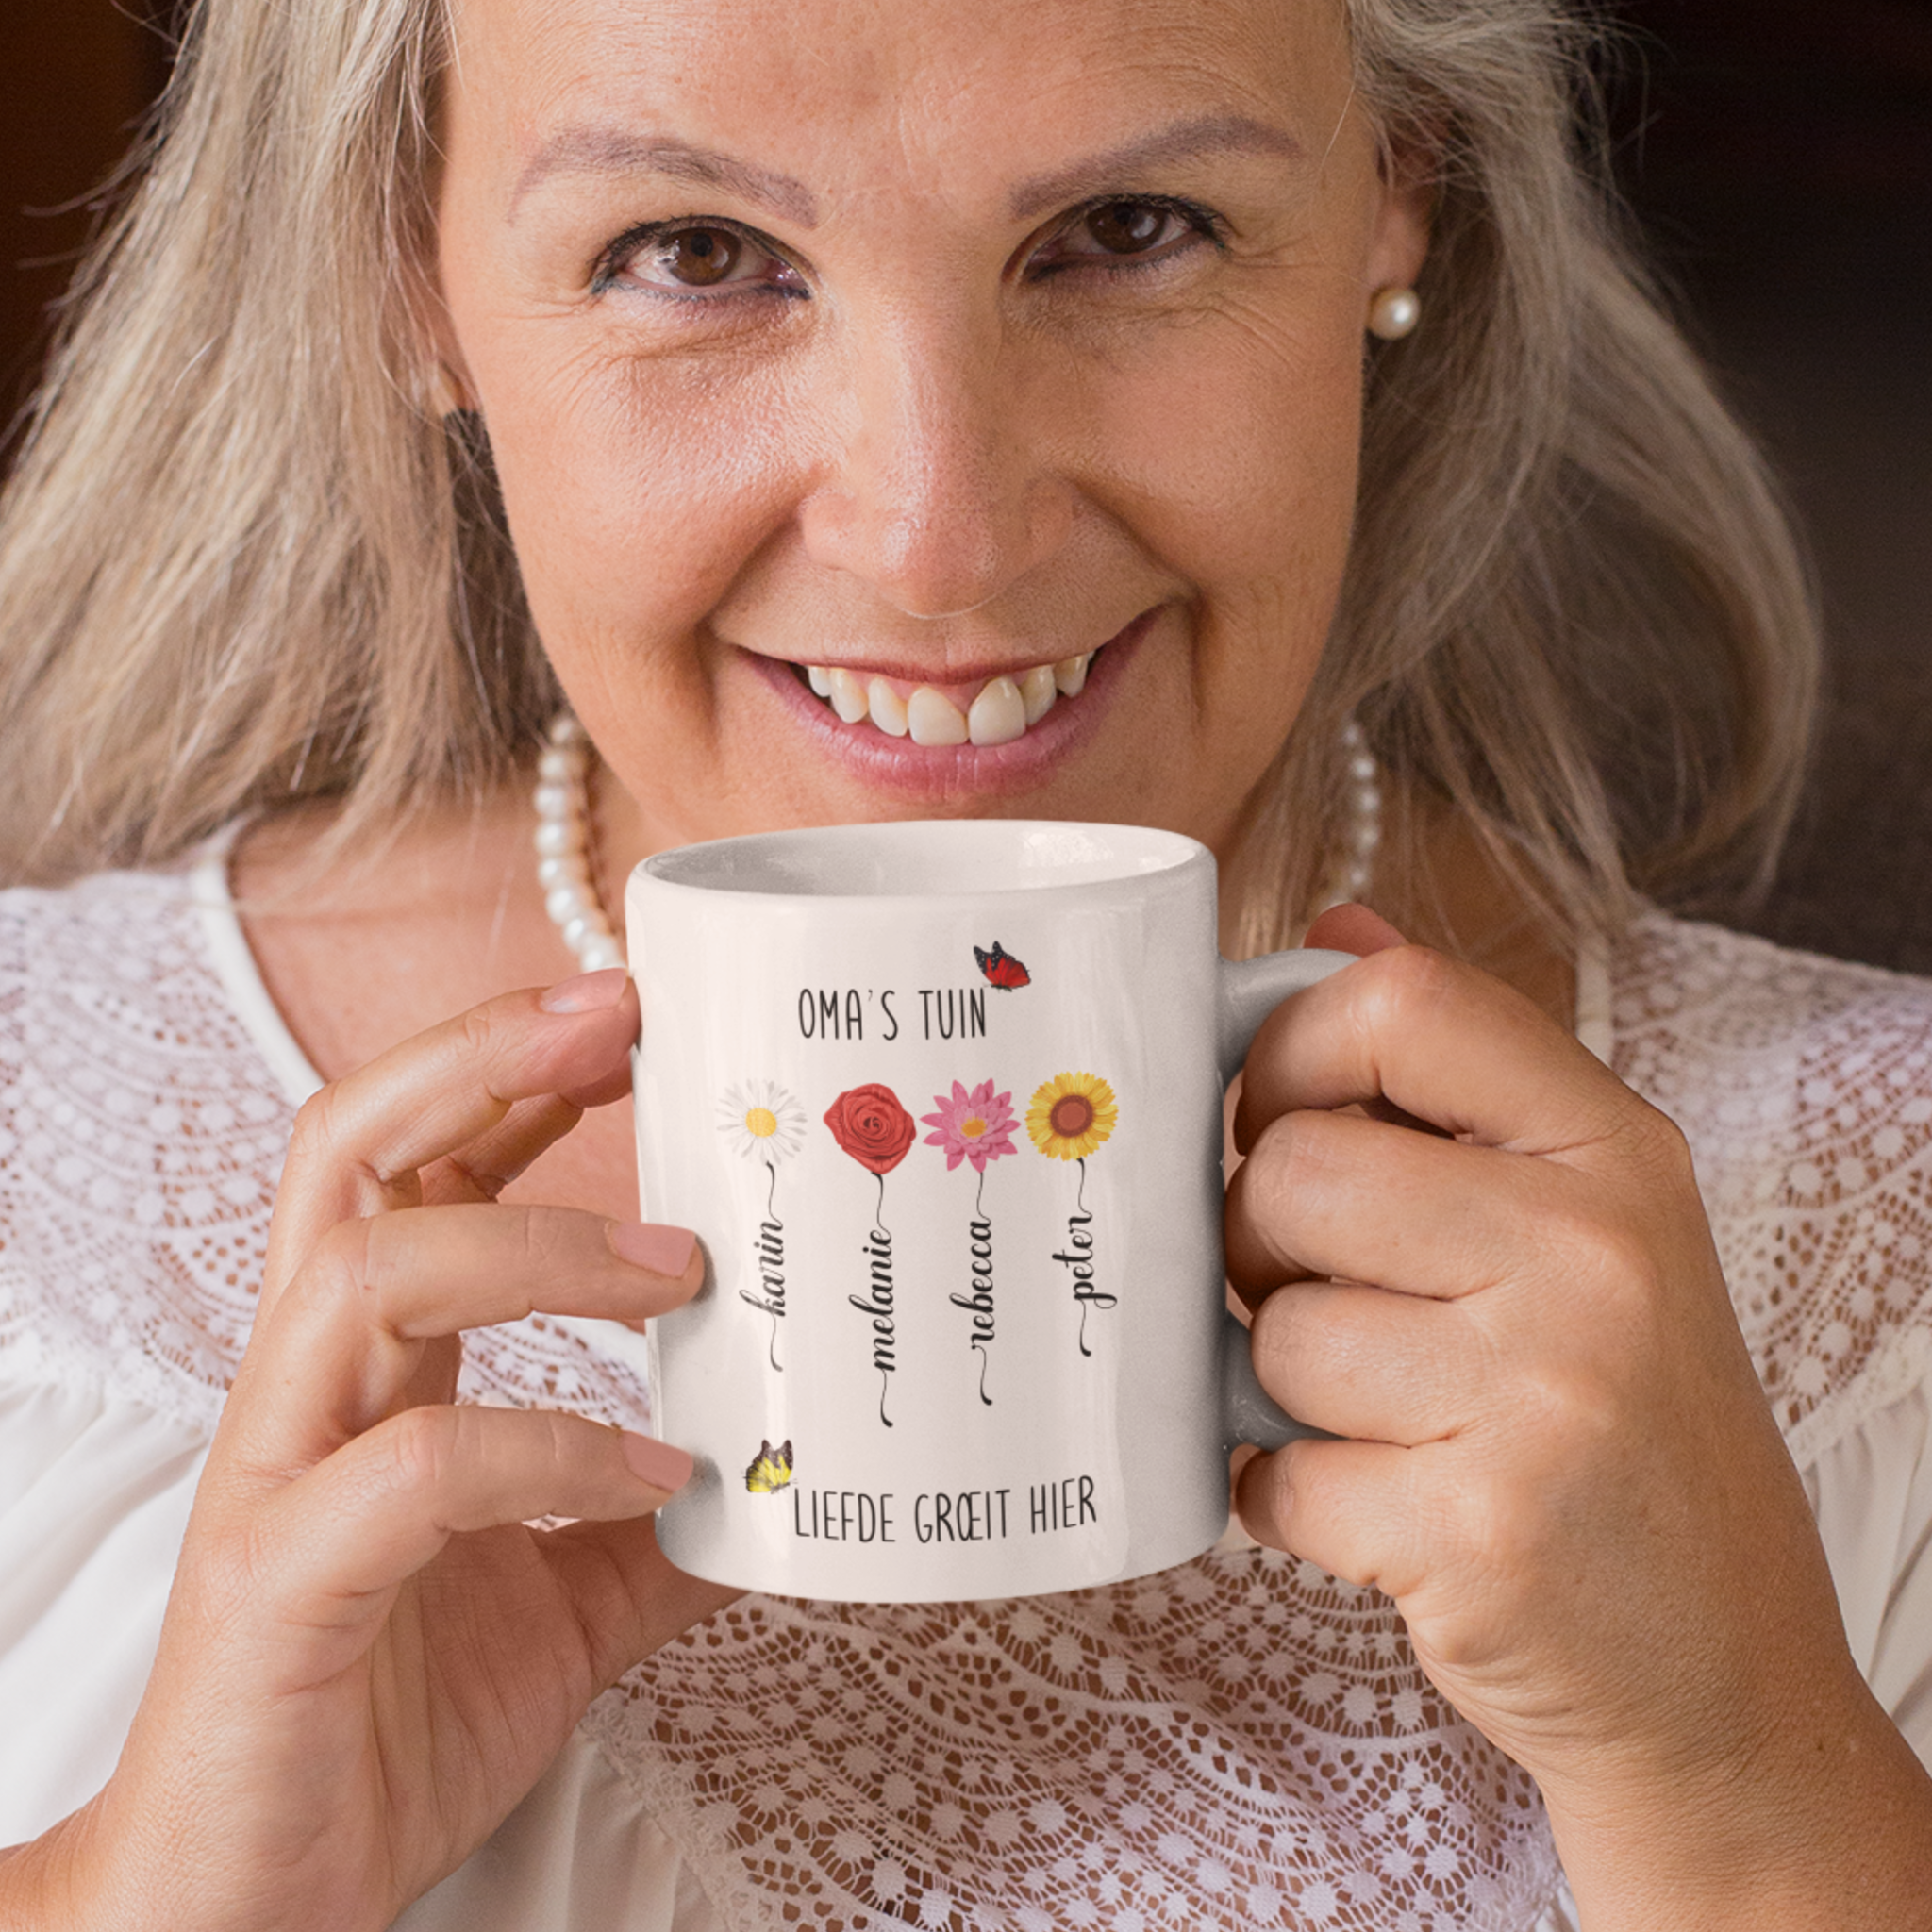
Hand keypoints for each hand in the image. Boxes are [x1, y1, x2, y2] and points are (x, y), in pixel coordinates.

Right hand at [18, 969, 733, 1931]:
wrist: (250, 1902)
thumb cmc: (385, 1717)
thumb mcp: (566, 1600)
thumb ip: (656, 1522)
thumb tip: (789, 1473)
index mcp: (369, 1368)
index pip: (416, 1160)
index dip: (510, 1070)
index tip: (633, 1019)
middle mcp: (310, 1387)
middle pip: (350, 1150)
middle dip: (481, 1059)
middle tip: (620, 1020)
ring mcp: (281, 1474)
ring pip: (367, 1272)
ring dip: (534, 1239)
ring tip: (679, 1266)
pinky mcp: (282, 1583)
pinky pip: (413, 1470)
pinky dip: (547, 1447)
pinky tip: (653, 1469)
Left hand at [1228, 911, 1931, 1927]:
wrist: (1722, 1673)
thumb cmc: (1621, 1427)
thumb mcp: (1584, 1224)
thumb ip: (1450, 1074)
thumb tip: (1332, 926)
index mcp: (1613, 1151)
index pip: (1396, 1001)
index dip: (1288, 1052)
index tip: (1281, 1121)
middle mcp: (1594, 1254)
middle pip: (1291, 1171)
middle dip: (1264, 1247)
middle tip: (1326, 1299)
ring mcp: (1545, 1396)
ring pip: (1273, 1330)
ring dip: (1284, 1391)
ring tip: (1386, 1421)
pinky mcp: (1481, 1533)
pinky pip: (1273, 1473)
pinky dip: (1291, 1500)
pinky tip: (1380, 1509)